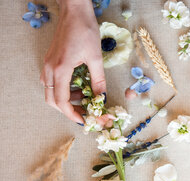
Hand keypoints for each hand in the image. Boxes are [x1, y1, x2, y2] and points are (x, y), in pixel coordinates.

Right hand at [41, 0, 105, 123]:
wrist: (74, 10)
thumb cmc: (85, 30)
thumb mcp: (95, 57)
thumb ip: (98, 80)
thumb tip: (101, 98)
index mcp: (60, 69)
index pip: (61, 101)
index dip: (72, 114)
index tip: (85, 120)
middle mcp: (50, 69)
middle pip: (52, 100)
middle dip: (68, 109)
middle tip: (84, 112)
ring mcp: (48, 64)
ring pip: (51, 91)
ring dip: (66, 99)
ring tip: (83, 98)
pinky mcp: (51, 60)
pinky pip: (52, 81)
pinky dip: (63, 89)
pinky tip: (77, 86)